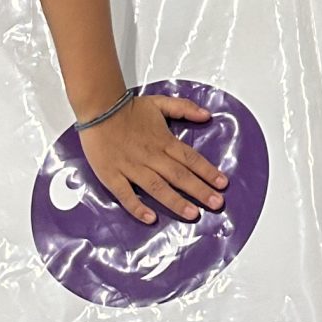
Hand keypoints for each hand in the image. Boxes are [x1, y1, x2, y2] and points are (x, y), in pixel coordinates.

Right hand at [80, 91, 228, 225]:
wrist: (98, 109)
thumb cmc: (129, 108)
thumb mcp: (160, 102)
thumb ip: (185, 108)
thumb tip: (208, 115)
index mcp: (164, 141)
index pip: (191, 158)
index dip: (208, 171)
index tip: (223, 184)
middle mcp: (151, 156)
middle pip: (179, 176)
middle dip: (200, 191)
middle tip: (217, 204)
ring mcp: (131, 168)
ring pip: (157, 188)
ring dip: (176, 202)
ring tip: (193, 214)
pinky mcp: (112, 176)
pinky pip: (126, 195)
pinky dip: (138, 207)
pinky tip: (151, 219)